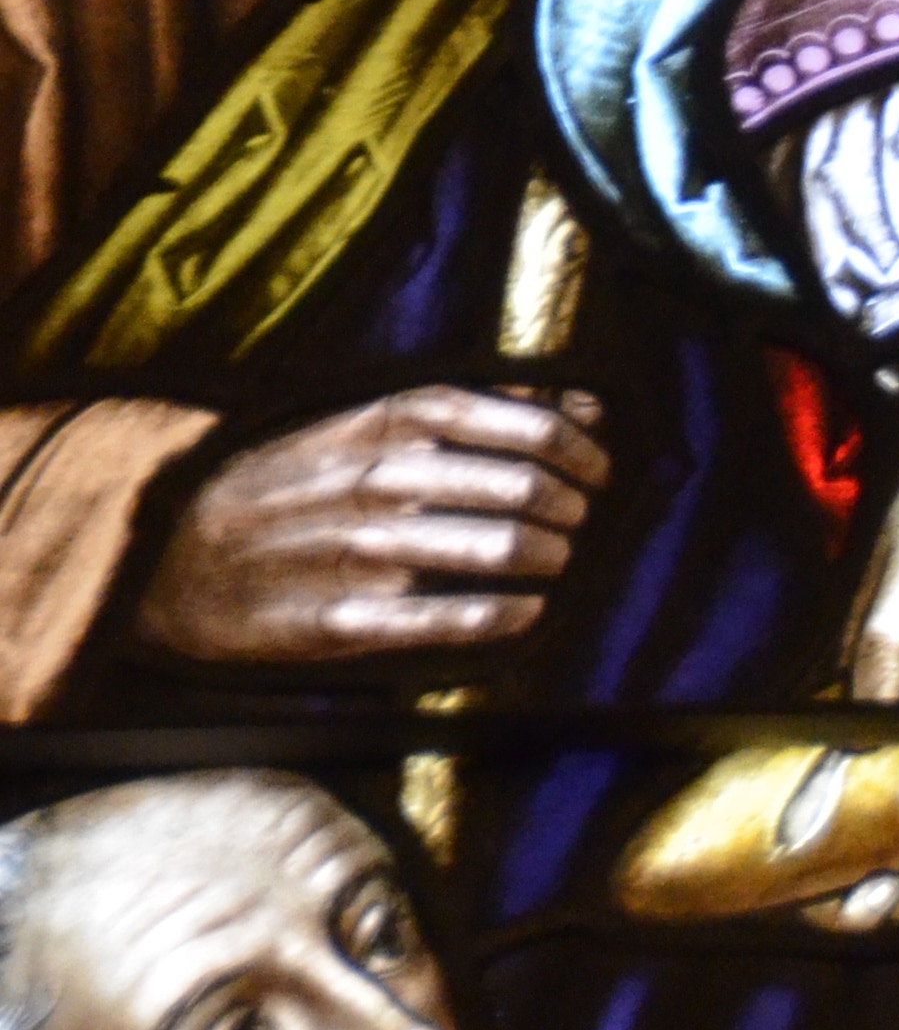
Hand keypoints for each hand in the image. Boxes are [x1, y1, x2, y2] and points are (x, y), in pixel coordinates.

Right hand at [130, 388, 607, 666]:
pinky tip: (529, 613)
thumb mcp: (367, 421)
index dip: (577, 447)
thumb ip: (473, 411)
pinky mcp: (340, 622)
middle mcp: (383, 479)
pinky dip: (503, 617)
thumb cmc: (288, 481)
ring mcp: (363, 553)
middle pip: (521, 486)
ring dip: (547, 558)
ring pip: (495, 549)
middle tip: (582, 520)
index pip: (521, 422)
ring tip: (559, 562)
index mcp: (390, 420)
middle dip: (571, 506)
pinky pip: (446, 620)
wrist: (167, 554)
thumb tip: (584, 406)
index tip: (599, 466)